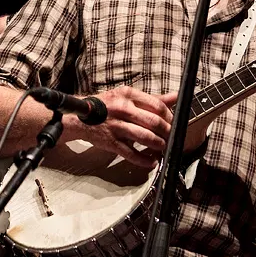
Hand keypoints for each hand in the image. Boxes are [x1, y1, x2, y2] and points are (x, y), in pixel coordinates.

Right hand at [63, 85, 207, 168]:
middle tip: (170, 136)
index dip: (169, 116)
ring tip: (162, 147)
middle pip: (154, 122)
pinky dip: (144, 160)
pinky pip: (132, 154)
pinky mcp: (111, 142)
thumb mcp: (128, 96)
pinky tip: (151, 162)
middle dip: (167, 132)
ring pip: (145, 138)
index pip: (157, 105)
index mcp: (128, 95)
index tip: (173, 122)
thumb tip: (176, 97)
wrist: (79, 116)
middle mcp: (123, 109)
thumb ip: (153, 98)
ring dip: (158, 145)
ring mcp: (116, 126)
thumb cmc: (108, 105)